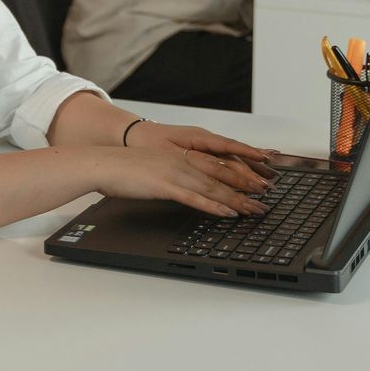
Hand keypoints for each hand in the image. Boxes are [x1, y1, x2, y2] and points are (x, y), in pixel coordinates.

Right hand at [104, 123, 272, 217]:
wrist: (102, 164)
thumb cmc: (123, 169)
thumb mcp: (154, 169)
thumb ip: (173, 177)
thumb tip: (186, 189)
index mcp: (180, 156)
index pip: (217, 164)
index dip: (240, 173)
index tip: (258, 182)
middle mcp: (182, 161)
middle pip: (221, 175)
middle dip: (247, 186)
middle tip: (267, 197)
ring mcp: (174, 173)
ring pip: (213, 188)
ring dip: (238, 200)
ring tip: (256, 210)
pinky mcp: (165, 185)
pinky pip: (194, 198)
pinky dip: (213, 207)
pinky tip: (227, 214)